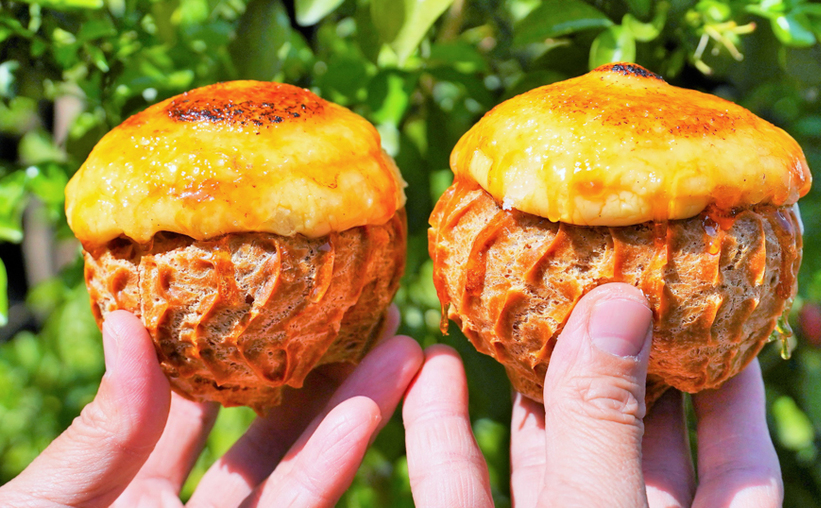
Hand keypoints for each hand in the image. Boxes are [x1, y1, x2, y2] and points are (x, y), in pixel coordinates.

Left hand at [0, 308, 422, 507]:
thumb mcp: (44, 504)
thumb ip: (100, 433)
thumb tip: (129, 325)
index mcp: (126, 486)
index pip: (190, 403)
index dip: (233, 347)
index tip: (274, 294)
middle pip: (263, 430)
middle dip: (316, 370)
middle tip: (359, 313)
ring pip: (296, 465)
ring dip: (350, 406)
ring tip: (394, 346)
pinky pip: (297, 507)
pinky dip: (336, 460)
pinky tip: (368, 410)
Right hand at [403, 283, 782, 506]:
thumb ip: (606, 425)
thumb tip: (617, 305)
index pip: (738, 457)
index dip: (734, 380)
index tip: (718, 305)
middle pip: (632, 435)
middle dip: (614, 356)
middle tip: (603, 278)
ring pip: (543, 453)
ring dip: (522, 382)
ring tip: (516, 304)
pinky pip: (459, 484)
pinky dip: (441, 428)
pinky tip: (431, 368)